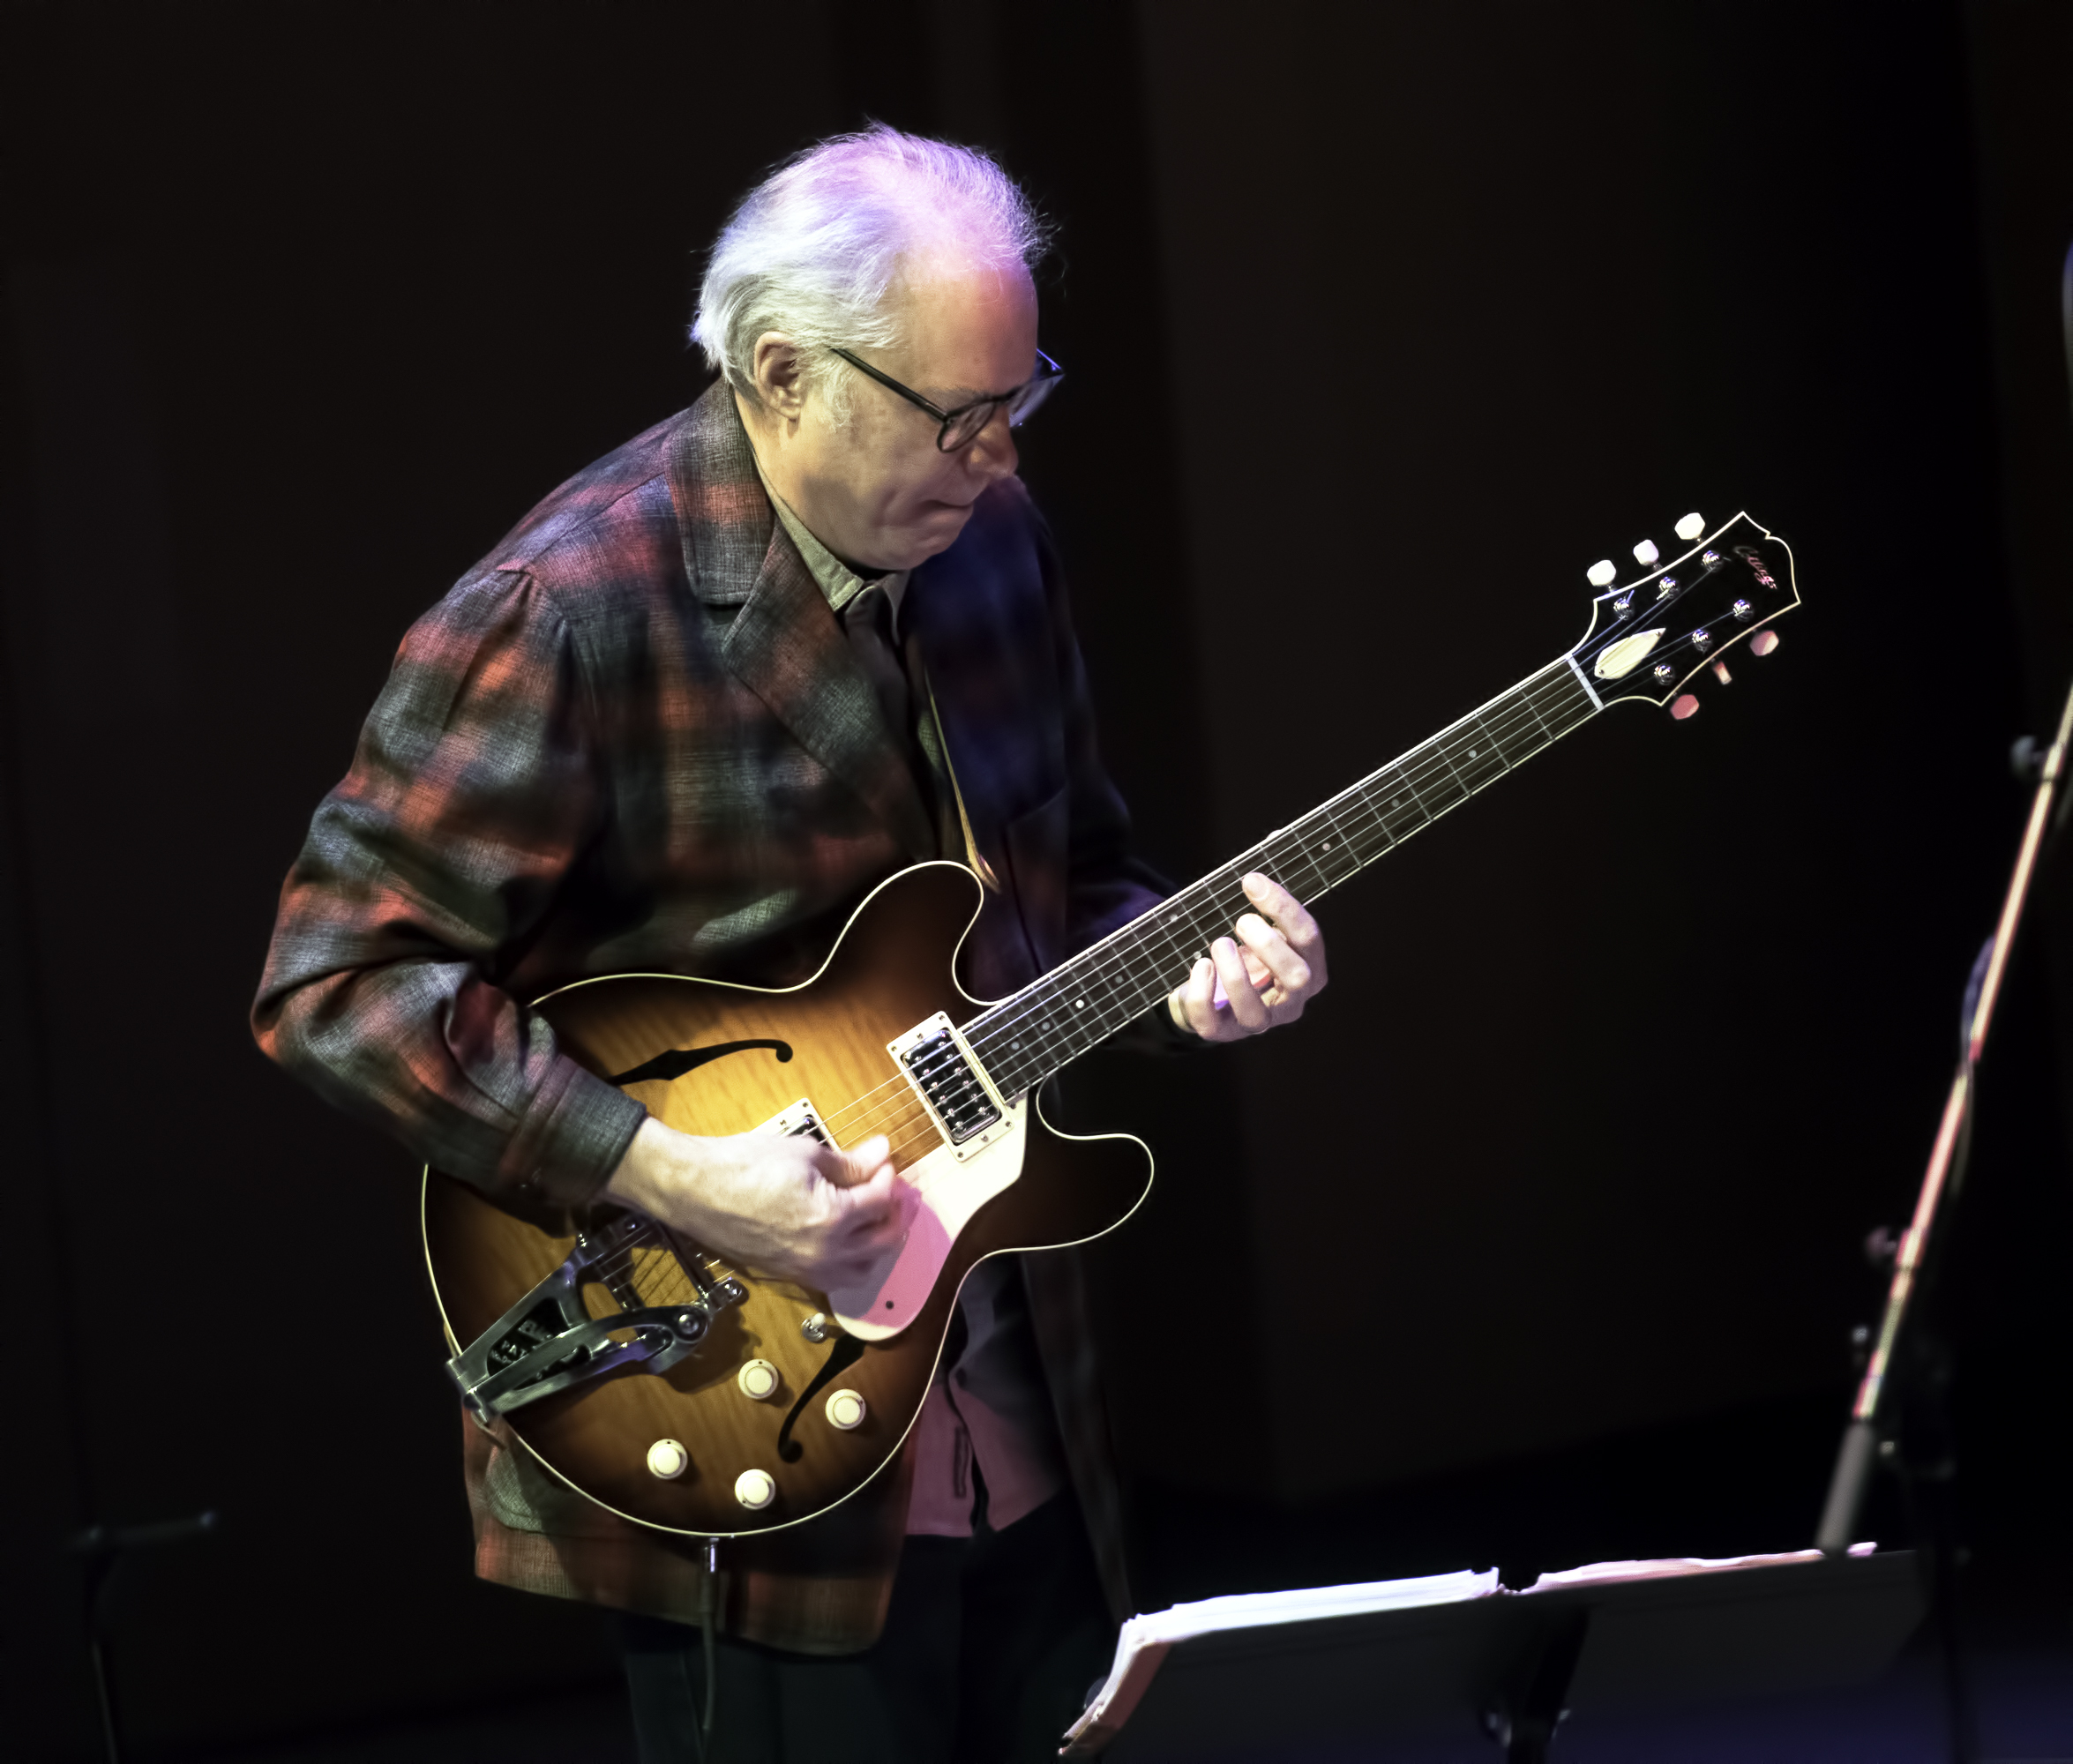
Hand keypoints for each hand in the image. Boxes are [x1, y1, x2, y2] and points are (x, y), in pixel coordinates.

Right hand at [603, 1116, 903, 1292]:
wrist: (695, 1189)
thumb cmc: (743, 1166)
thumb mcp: (806, 1154)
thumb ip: (850, 1161)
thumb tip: (881, 1152)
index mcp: (831, 1219)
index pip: (882, 1200)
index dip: (888, 1176)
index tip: (884, 1159)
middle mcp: (824, 1253)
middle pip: (884, 1241)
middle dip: (896, 1213)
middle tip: (895, 1190)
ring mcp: (806, 1269)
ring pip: (864, 1270)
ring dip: (878, 1244)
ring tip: (876, 1217)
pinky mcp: (789, 1275)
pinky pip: (835, 1280)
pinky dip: (852, 1263)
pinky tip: (849, 1239)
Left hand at [1167, 872, 1327, 1042]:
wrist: (1220, 991)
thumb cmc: (1250, 956)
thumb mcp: (1265, 933)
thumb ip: (1265, 911)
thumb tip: (1253, 882)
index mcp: (1309, 969)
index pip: (1309, 939)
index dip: (1283, 909)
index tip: (1252, 882)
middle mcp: (1292, 1001)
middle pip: (1297, 979)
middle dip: (1269, 946)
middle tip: (1242, 921)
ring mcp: (1261, 1022)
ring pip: (1256, 1014)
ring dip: (1236, 976)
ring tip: (1220, 944)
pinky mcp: (1226, 1032)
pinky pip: (1213, 1024)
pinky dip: (1203, 995)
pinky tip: (1201, 966)